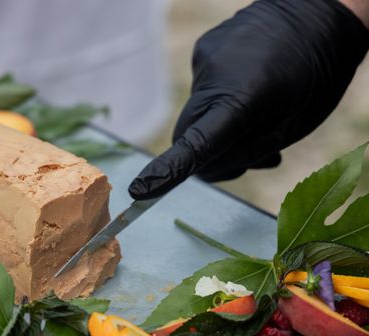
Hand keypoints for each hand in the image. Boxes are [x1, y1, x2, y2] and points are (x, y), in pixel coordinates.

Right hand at [129, 0, 368, 200]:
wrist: (320, 12)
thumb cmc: (317, 76)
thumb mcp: (293, 126)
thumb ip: (247, 151)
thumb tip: (206, 168)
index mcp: (244, 99)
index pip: (197, 145)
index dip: (168, 171)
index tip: (141, 191)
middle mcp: (214, 77)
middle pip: (187, 135)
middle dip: (207, 155)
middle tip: (248, 156)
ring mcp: (205, 60)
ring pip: (195, 115)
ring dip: (217, 125)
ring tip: (257, 113)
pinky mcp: (203, 50)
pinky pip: (202, 91)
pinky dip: (220, 100)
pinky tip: (248, 87)